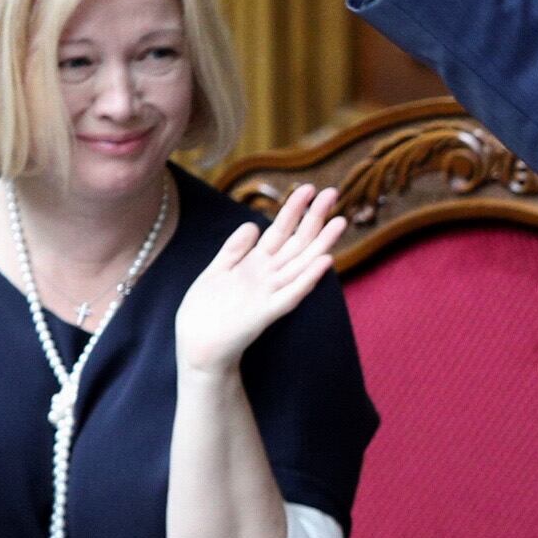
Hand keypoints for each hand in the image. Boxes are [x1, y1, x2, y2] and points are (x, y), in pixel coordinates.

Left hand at [175, 183, 347, 375]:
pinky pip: (291, 294)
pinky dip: (307, 279)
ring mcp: (269, 295)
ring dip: (321, 243)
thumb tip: (252, 223)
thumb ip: (233, 249)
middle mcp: (267, 277)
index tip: (309, 187)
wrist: (196, 350)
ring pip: (301, 264)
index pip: (280, 231)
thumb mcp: (216, 272)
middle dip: (314, 217)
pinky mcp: (265, 314)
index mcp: (255, 265)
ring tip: (340, 221)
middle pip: (296, 242)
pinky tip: (324, 262)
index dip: (294, 209)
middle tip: (334, 192)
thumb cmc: (204, 313)